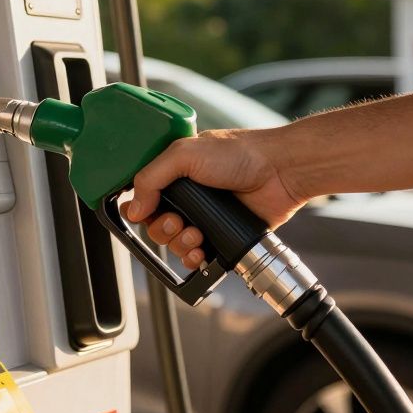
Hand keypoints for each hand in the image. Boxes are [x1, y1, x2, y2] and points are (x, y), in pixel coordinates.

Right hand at [125, 128, 306, 268]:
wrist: (279, 172)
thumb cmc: (240, 154)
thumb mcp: (185, 154)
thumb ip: (152, 177)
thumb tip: (133, 208)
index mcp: (175, 173)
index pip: (144, 197)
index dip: (140, 209)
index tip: (145, 213)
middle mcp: (188, 196)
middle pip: (156, 225)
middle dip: (163, 229)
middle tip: (178, 221)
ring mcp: (205, 217)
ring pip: (175, 243)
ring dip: (180, 244)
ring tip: (197, 234)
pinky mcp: (221, 236)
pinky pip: (197, 256)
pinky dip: (194, 258)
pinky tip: (202, 251)